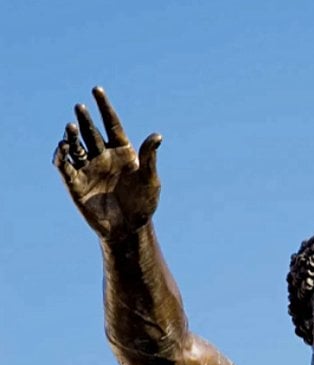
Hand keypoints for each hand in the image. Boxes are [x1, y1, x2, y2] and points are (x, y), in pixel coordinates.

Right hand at [54, 87, 161, 240]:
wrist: (129, 230)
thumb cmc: (143, 206)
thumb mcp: (150, 181)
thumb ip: (150, 158)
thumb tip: (157, 136)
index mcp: (122, 152)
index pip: (111, 124)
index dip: (104, 107)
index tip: (97, 90)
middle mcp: (103, 157)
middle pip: (91, 132)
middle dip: (85, 119)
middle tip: (80, 107)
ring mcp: (89, 169)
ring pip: (76, 146)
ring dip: (72, 136)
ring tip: (71, 127)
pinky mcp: (76, 184)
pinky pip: (64, 167)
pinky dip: (60, 156)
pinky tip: (62, 148)